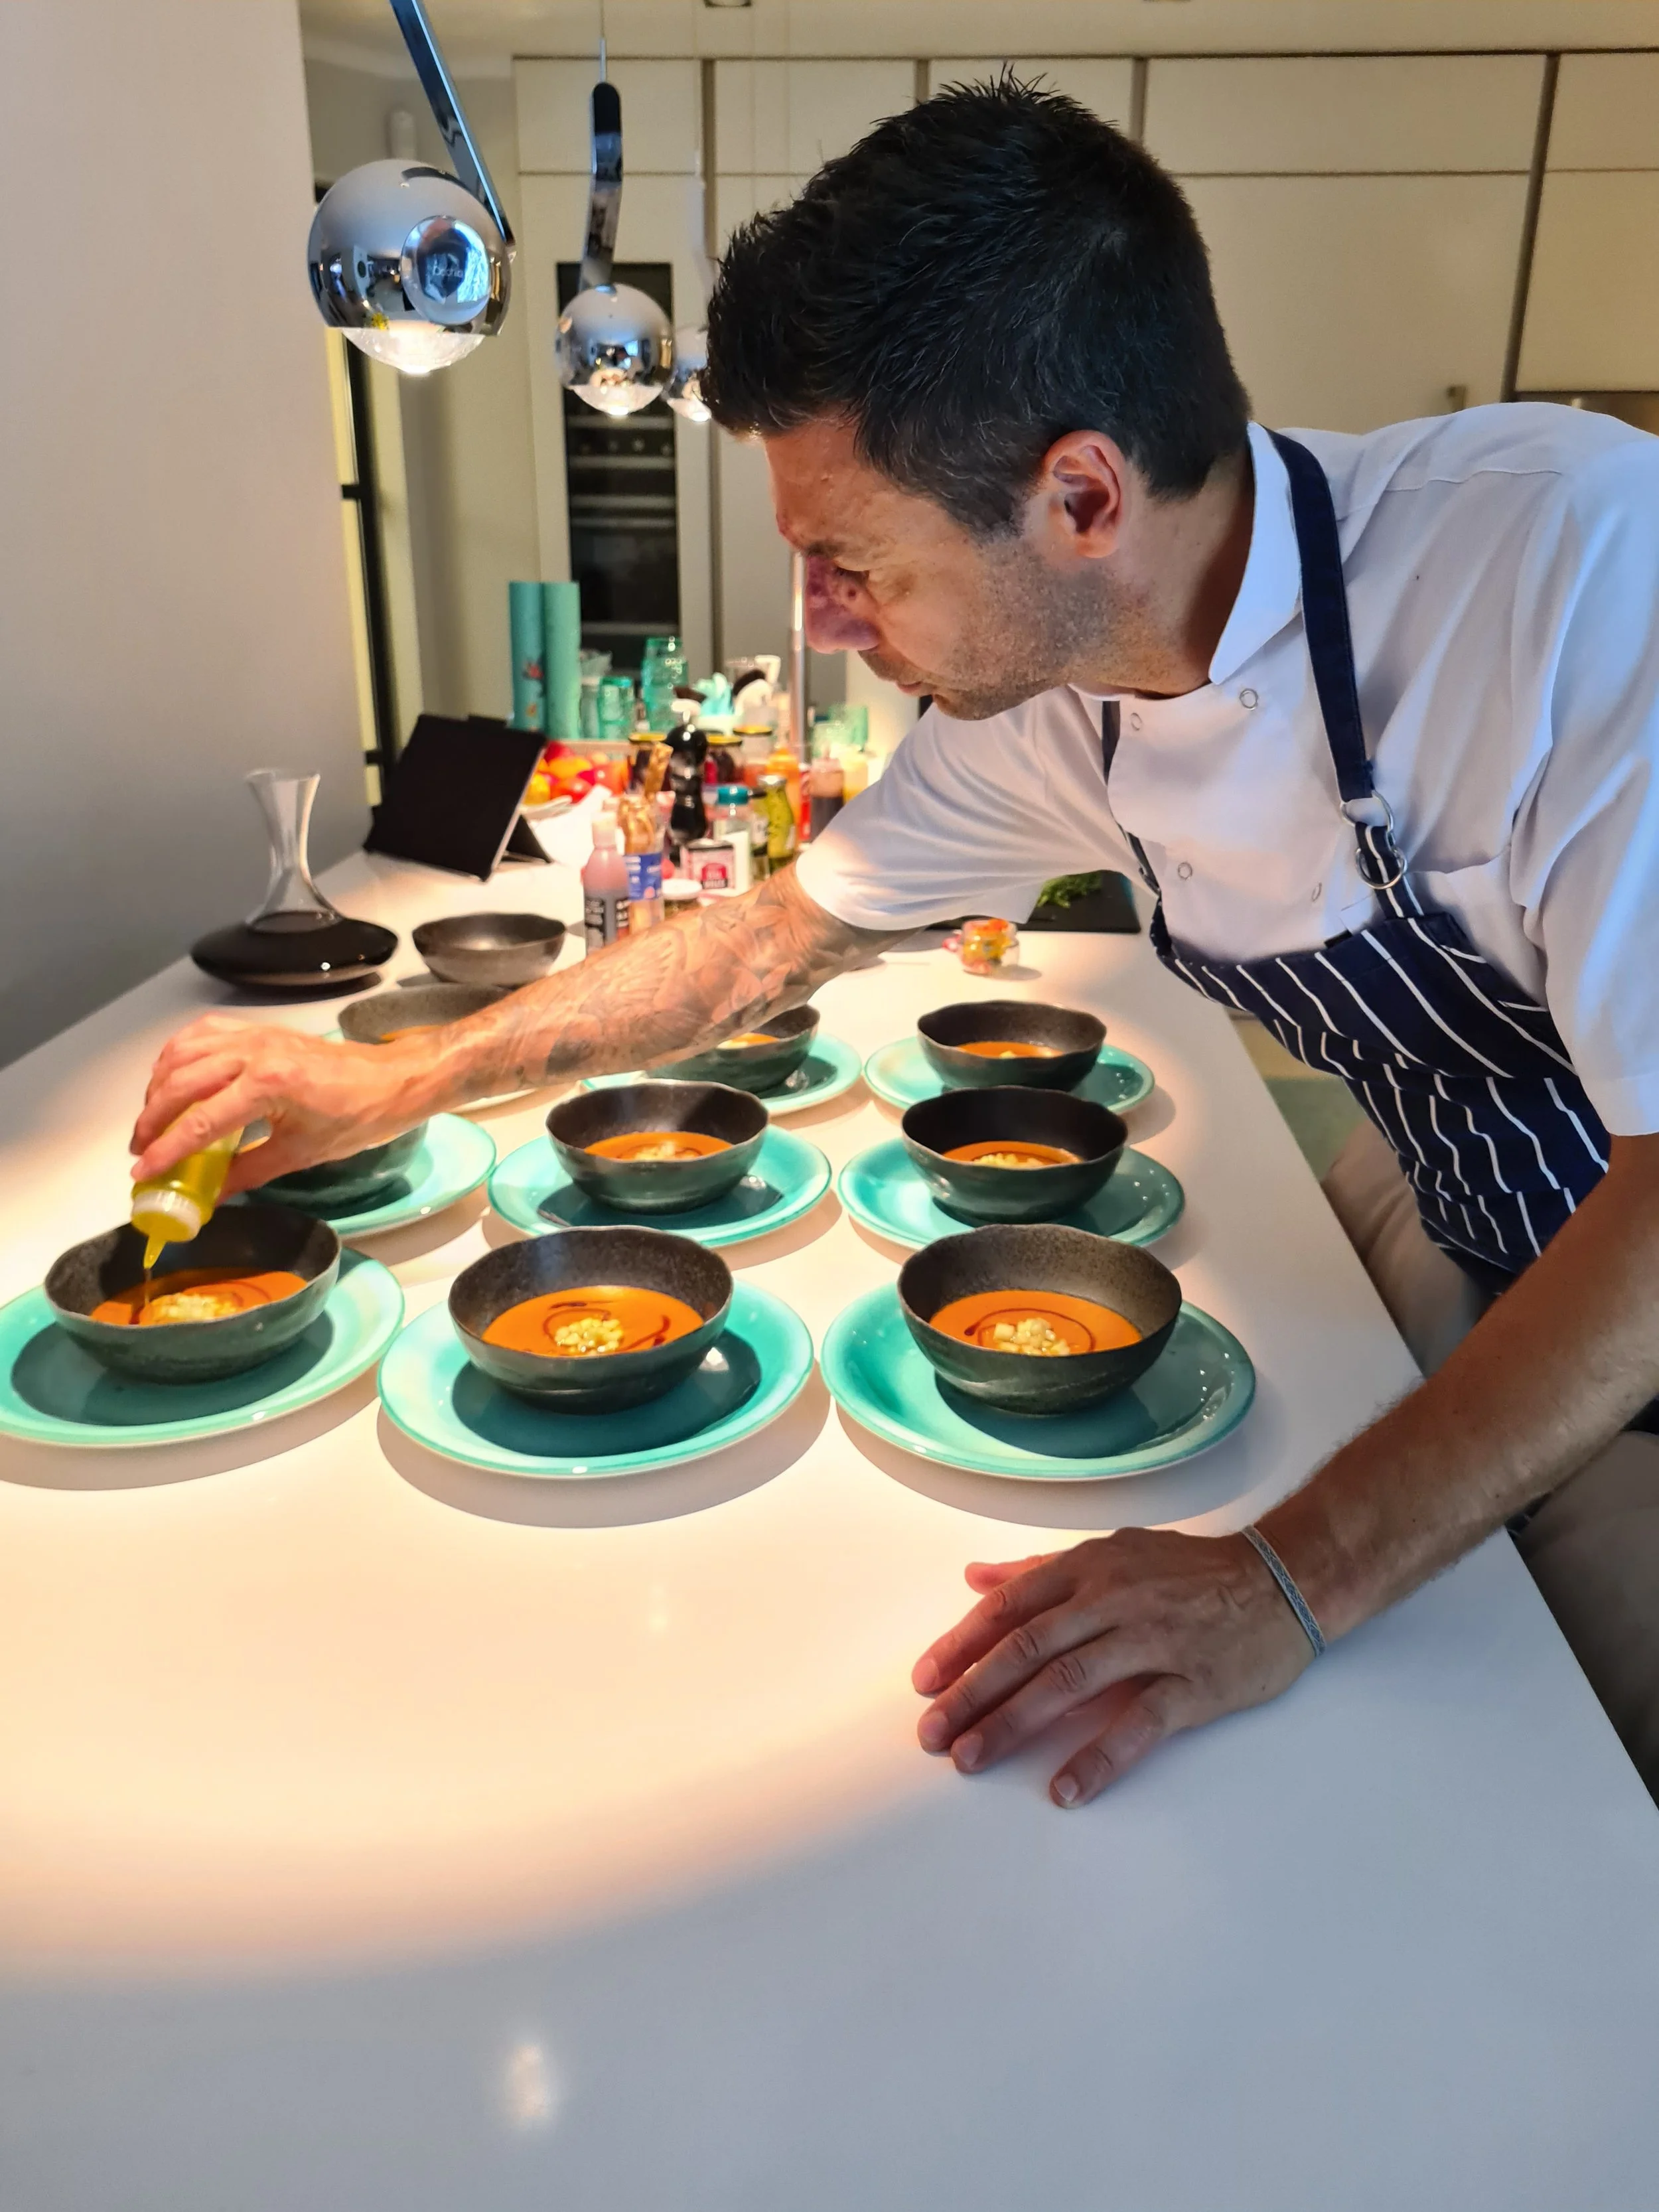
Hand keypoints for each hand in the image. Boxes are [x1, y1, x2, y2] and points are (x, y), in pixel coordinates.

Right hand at [129, 1017, 430, 1190]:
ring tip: (153, 1118)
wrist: (391, 1079)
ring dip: (159, 1085)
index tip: (141, 1172)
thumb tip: (208, 1195)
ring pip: (182, 1052)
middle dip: (152, 1119)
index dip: (166, 1150)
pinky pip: (202, 1034)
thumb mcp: (300, 1154)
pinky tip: (173, 1078)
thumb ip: (247, 1172)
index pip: (201, 1121)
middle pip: (180, 1083)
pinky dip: (178, 1055)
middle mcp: (253, 1052)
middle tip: (141, 1149)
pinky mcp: (257, 1028)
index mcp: (268, 1085)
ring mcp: (254, 1035)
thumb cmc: (357, 1116)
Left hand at [911, 1529, 1313, 1806]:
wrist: (1283, 1581)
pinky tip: (1064, 1788)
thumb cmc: (1189, 1572)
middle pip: (1029, 1648)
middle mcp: (1114, 1600)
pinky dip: (1099, 1758)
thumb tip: (976, 1578)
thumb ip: (1041, 1569)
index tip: (925, 1682)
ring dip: (1015, 1723)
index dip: (962, 1645)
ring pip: (1070, 1682)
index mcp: (1090, 1568)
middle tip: (933, 1733)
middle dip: (973, 1692)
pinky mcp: (1194, 1683)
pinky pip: (1139, 1724)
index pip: (1010, 1608)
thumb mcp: (1112, 1554)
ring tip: (974, 1758)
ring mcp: (1154, 1641)